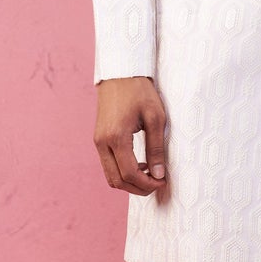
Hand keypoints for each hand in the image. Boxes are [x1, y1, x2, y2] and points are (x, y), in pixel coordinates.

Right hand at [95, 76, 169, 195]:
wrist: (120, 74)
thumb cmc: (139, 92)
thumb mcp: (155, 118)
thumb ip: (156, 148)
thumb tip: (159, 174)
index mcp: (116, 137)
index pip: (129, 173)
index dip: (147, 183)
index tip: (162, 182)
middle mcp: (102, 142)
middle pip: (117, 180)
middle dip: (138, 188)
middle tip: (157, 184)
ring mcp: (98, 141)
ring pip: (110, 176)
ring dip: (129, 182)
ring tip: (150, 176)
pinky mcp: (98, 139)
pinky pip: (108, 165)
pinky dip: (122, 172)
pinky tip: (139, 165)